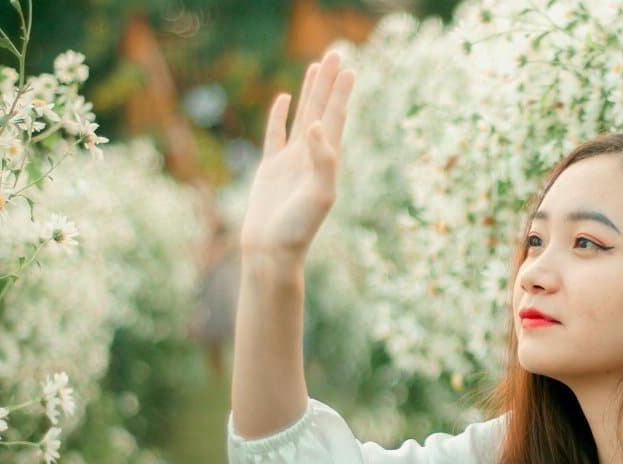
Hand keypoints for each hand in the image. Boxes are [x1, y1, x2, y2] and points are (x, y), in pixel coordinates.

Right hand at [239, 50, 354, 260]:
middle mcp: (312, 157)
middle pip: (323, 111)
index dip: (342, 95)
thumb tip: (317, 127)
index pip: (337, 119)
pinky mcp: (271, 168)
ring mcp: (292, 161)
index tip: (350, 69)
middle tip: (336, 54)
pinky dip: (280, 116)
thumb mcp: (319, 195)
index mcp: (327, 162)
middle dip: (329, 84)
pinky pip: (276, 135)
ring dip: (310, 93)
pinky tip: (285, 99)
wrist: (272, 250)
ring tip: (317, 66)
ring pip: (303, 117)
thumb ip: (322, 160)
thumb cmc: (298, 228)